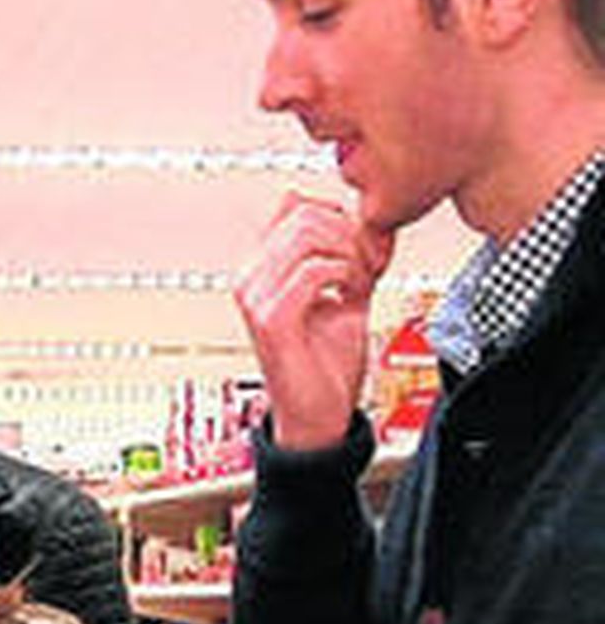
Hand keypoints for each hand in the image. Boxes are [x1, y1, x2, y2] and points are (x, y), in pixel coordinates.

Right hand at [234, 191, 393, 449]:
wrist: (317, 417)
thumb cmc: (324, 366)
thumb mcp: (343, 296)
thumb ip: (349, 258)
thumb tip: (369, 221)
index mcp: (261, 270)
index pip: (293, 206)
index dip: (339, 214)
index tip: (365, 243)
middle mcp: (251, 279)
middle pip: (303, 213)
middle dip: (351, 232)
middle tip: (372, 262)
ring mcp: (256, 297)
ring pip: (307, 234)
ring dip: (350, 252)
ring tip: (363, 279)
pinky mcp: (270, 318)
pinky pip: (313, 270)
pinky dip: (346, 276)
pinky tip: (353, 296)